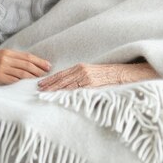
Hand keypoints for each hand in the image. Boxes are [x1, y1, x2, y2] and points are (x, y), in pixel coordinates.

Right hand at [0, 49, 50, 84]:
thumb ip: (14, 59)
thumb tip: (32, 65)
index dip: (39, 61)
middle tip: (47, 74)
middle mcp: (5, 59)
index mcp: (7, 52)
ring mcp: (1, 68)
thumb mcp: (0, 57)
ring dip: (33, 77)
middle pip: (27, 64)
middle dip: (39, 69)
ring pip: (22, 73)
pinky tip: (28, 85)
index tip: (48, 66)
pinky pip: (14, 80)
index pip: (27, 56)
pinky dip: (23, 83)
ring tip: (40, 80)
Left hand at [38, 63, 157, 90]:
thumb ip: (82, 79)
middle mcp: (82, 69)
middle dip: (49, 83)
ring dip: (55, 87)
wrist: (124, 73)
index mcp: (81, 67)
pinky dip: (67, 90)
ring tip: (45, 92)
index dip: (50, 79)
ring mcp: (86, 75)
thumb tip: (70, 88)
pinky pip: (77, 87)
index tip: (40, 84)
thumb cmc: (109, 76)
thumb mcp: (93, 75)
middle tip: (38, 89)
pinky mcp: (92, 81)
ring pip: (67, 82)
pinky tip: (60, 94)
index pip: (62, 74)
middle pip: (61, 77)